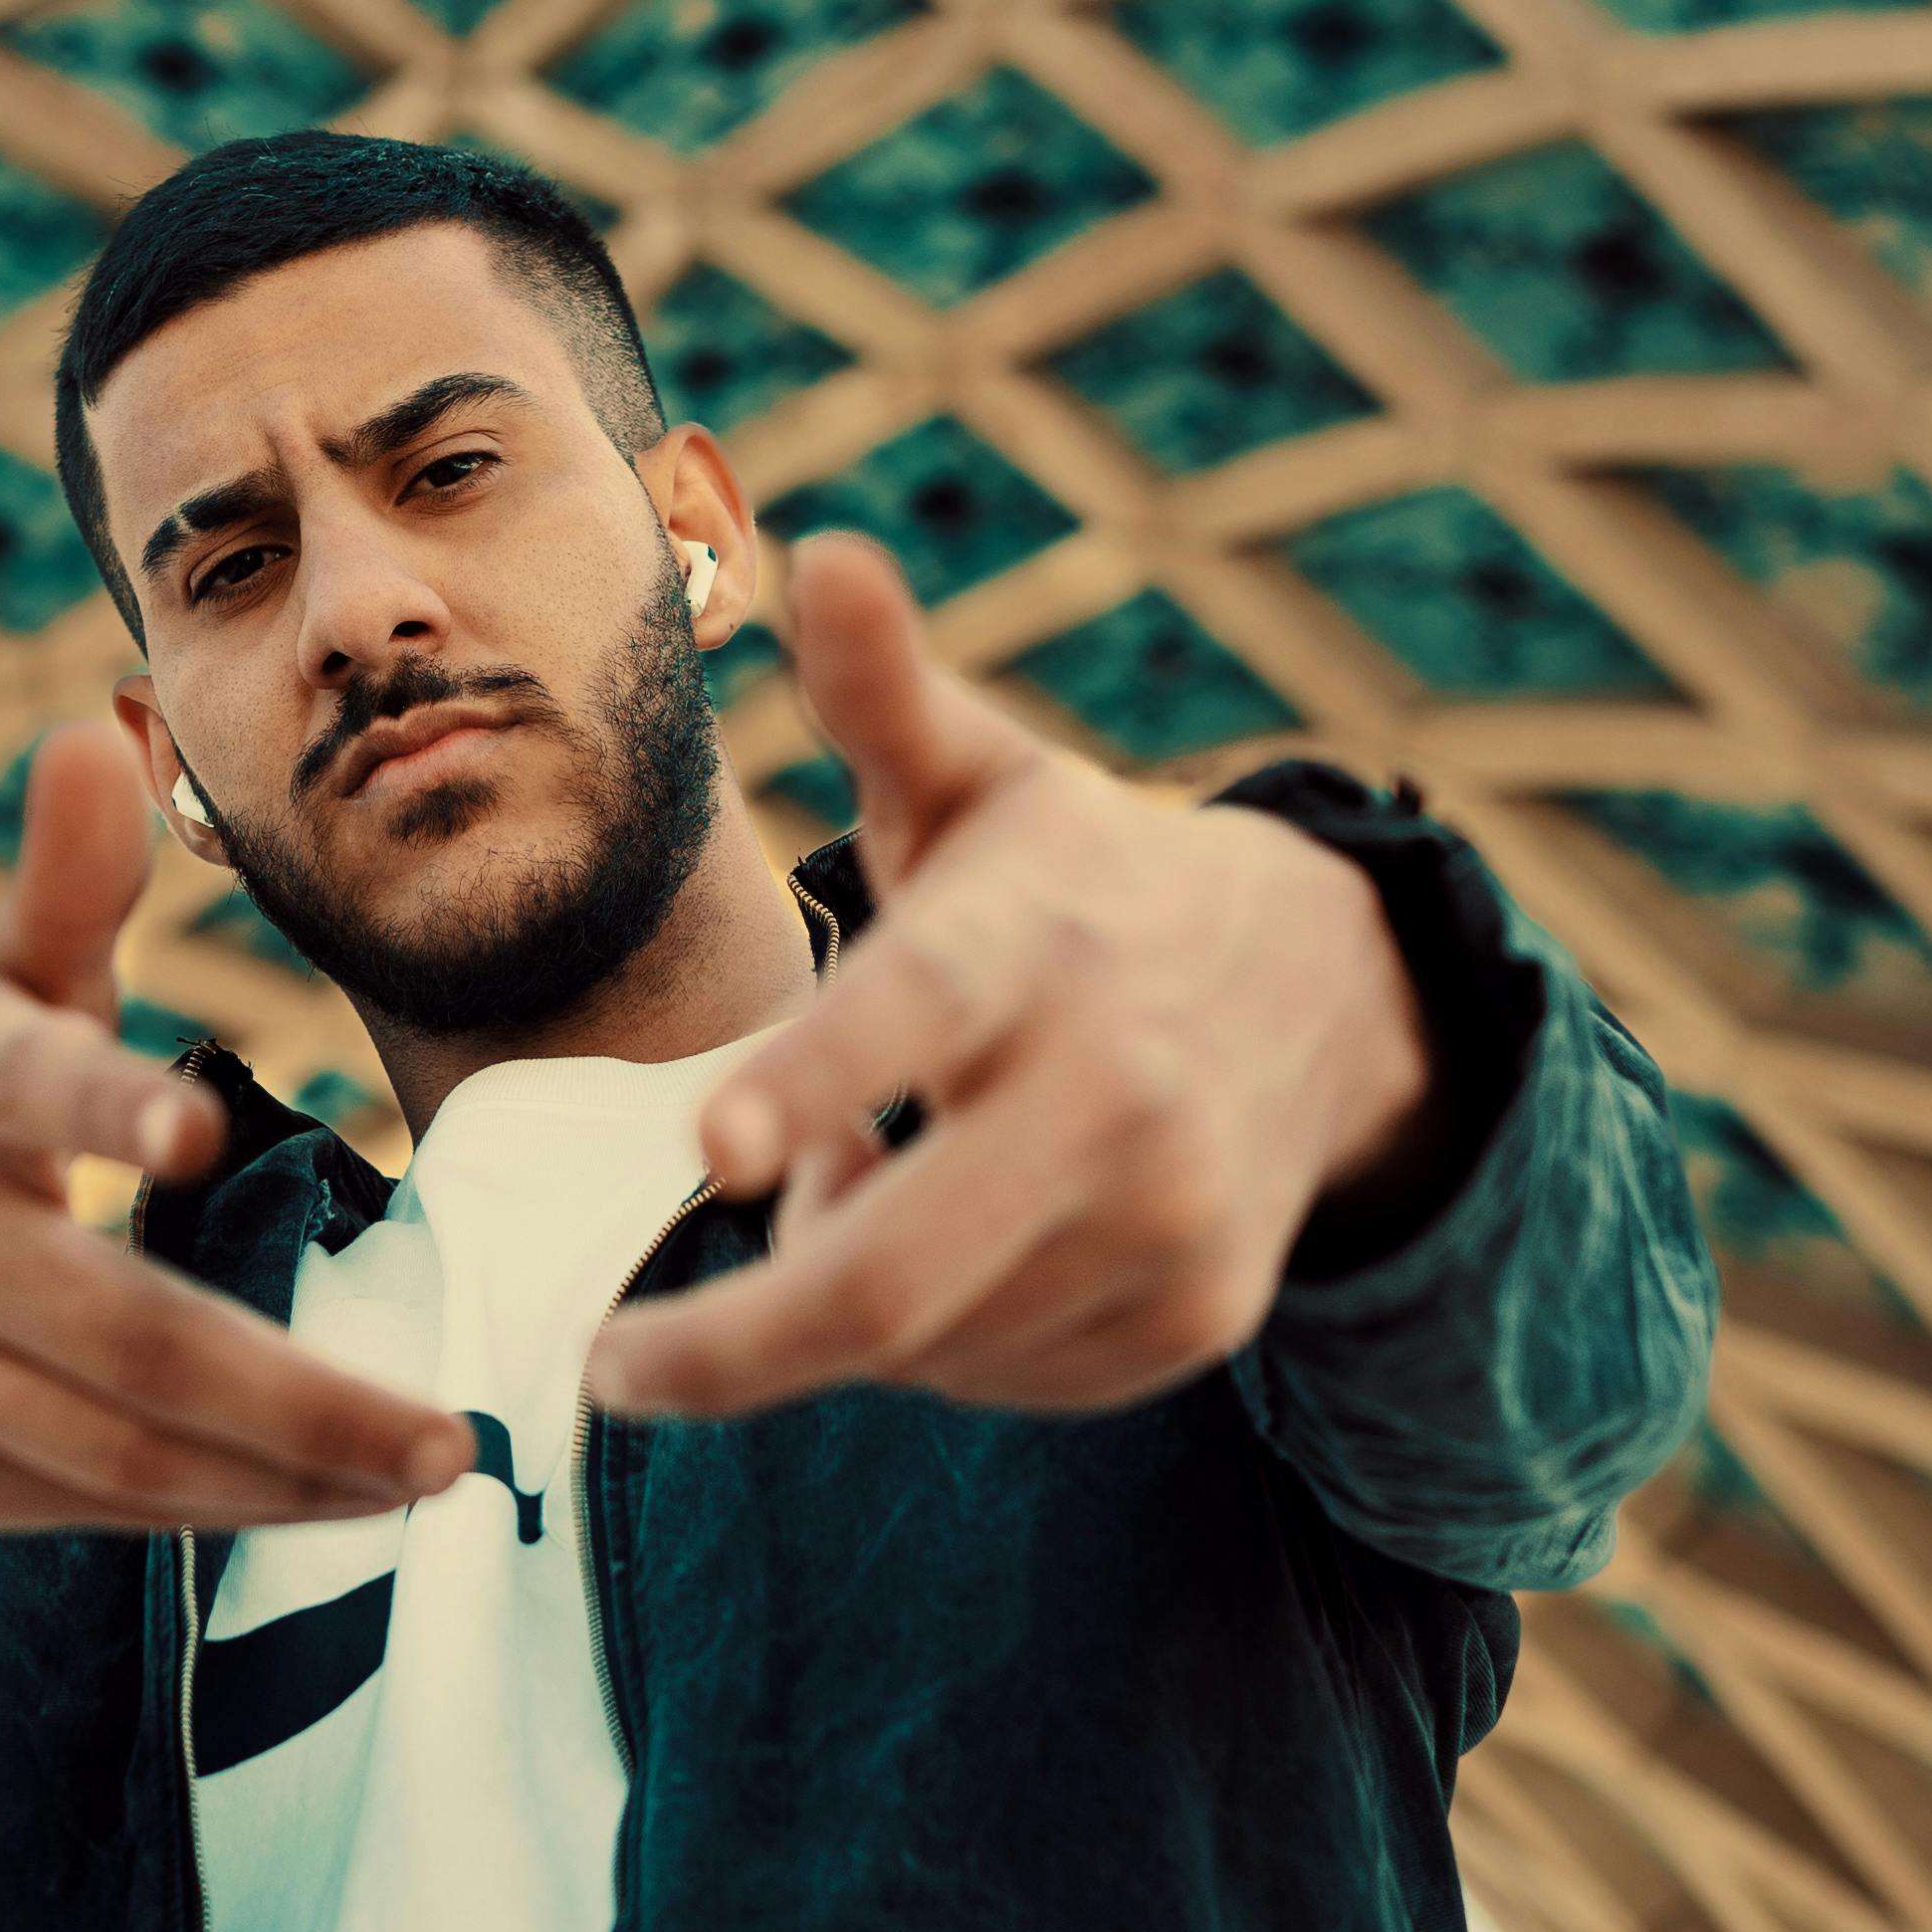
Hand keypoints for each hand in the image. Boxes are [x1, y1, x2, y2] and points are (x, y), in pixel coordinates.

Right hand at [0, 726, 477, 1532]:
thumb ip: (67, 878)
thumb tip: (96, 736)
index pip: (30, 1092)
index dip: (109, 1110)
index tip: (197, 1131)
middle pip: (125, 1340)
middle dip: (297, 1401)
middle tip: (447, 1439)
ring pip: (122, 1455)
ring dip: (286, 1480)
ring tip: (421, 1480)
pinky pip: (97, 1508)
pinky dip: (222, 1513)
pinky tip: (323, 1501)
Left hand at [585, 537, 1430, 1426]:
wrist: (1315, 988)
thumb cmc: (1071, 881)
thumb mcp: (979, 778)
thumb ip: (880, 691)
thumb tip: (825, 549)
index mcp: (1031, 937)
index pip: (916, 1013)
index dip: (814, 1083)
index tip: (713, 1151)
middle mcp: (1114, 1089)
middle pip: (898, 1272)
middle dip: (732, 1346)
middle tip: (615, 1365)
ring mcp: (1167, 1220)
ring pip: (933, 1342)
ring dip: (836, 1305)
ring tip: (844, 1194)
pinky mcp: (1196, 1316)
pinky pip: (1003, 1383)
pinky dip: (929, 1350)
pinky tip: (943, 1247)